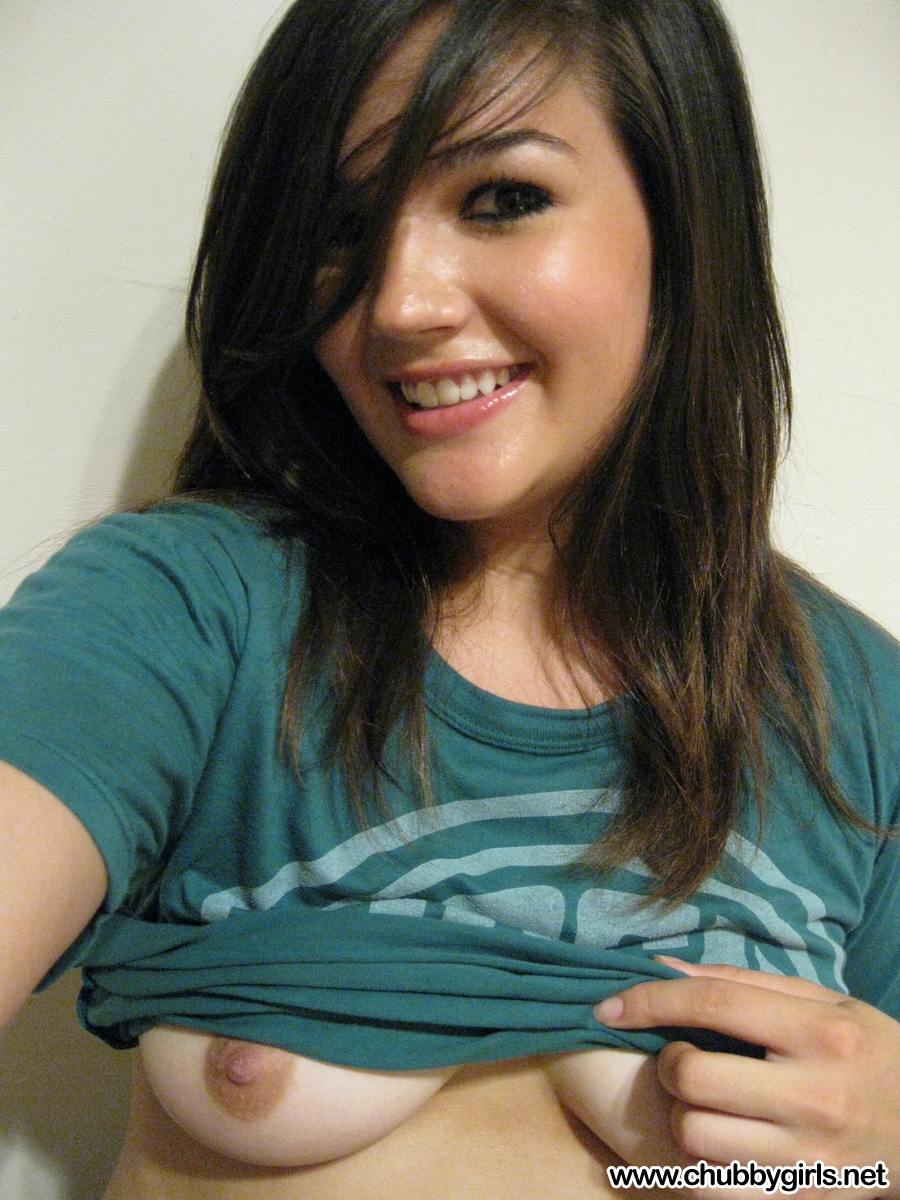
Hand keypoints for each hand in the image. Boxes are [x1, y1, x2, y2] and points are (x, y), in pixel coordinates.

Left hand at [594, 960, 899, 1198]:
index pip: (713, 1004)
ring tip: (706, 1105)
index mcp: (821, 1034)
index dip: (649, 1000)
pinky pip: (712, 1188)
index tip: (609, 1006)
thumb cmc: (866, 1054)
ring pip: (694, 1137)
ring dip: (683, 1117)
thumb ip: (743, 985)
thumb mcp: (824, 1004)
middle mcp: (816, 1096)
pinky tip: (717, 1144)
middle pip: (693, 1077)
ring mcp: (808, 1158)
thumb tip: (663, 970)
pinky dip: (699, 1166)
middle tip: (683, 1060)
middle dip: (669, 1063)